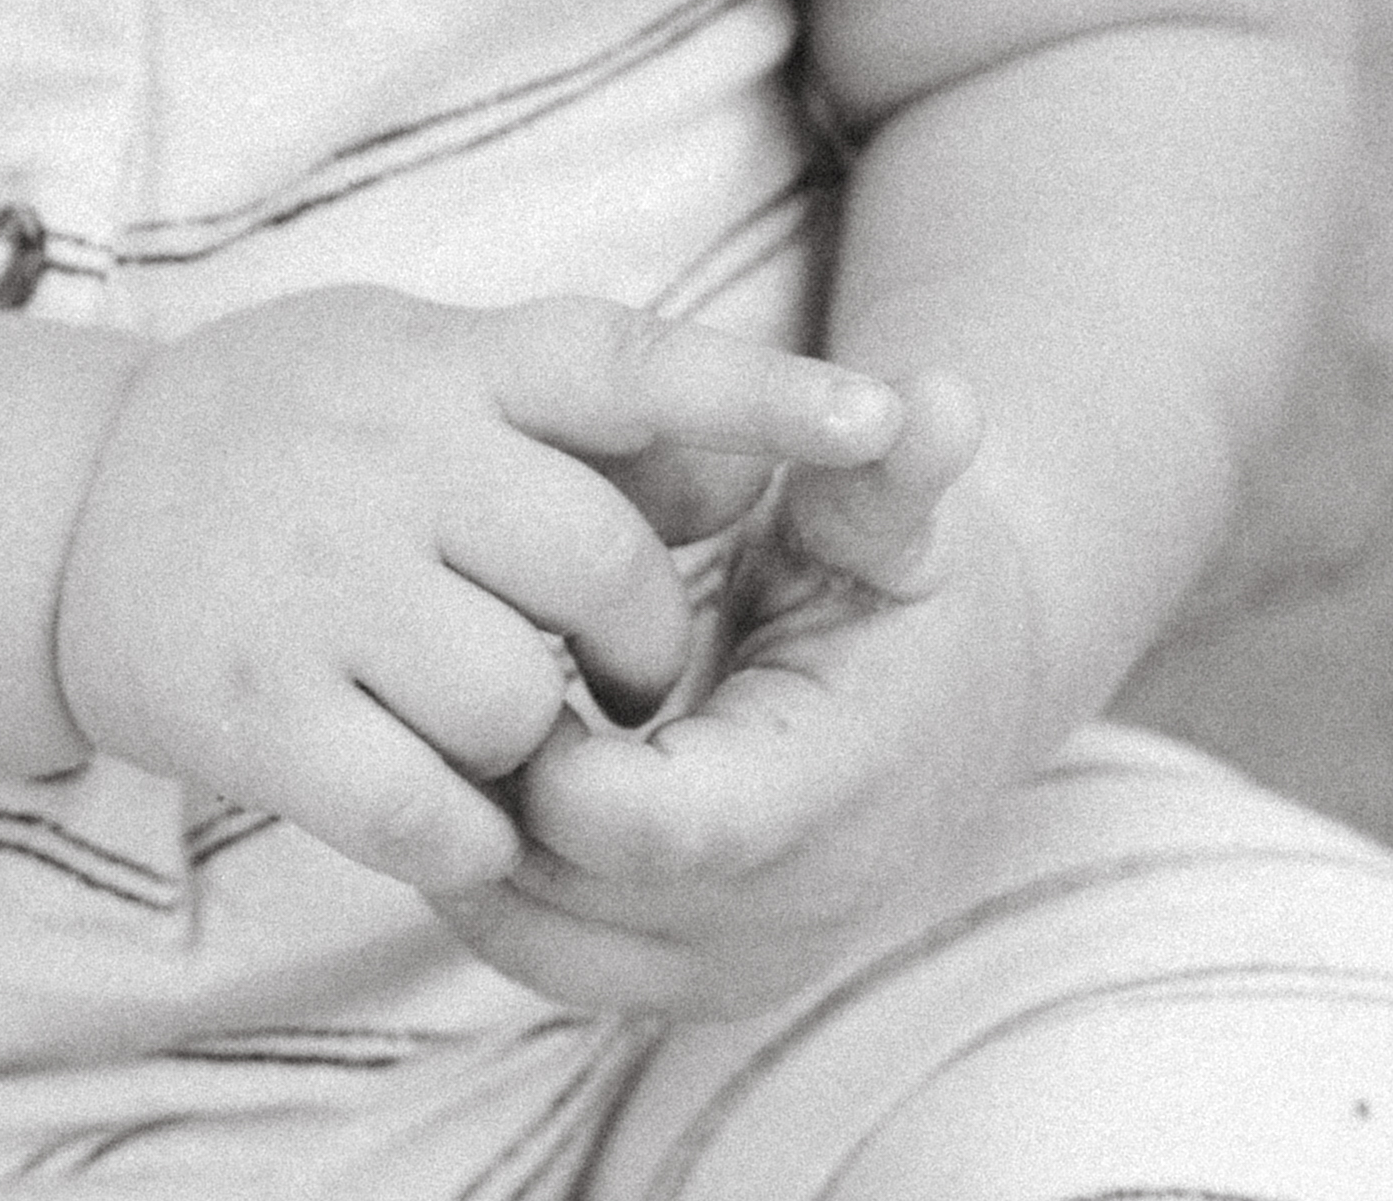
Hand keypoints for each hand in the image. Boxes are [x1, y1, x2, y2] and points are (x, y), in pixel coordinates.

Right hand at [51, 289, 905, 897]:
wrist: (73, 506)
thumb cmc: (299, 426)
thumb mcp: (433, 367)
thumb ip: (582, 408)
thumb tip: (744, 451)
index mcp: (448, 360)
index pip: (636, 362)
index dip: (768, 393)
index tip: (891, 417)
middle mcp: (388, 455)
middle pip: (603, 565)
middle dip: (643, 645)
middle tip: (618, 675)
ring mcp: (316, 582)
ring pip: (519, 700)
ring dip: (543, 745)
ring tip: (507, 728)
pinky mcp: (253, 705)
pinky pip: (420, 806)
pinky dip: (464, 830)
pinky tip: (449, 806)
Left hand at [433, 372, 1051, 1017]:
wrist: (956, 701)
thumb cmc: (907, 585)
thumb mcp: (897, 516)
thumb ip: (893, 467)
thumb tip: (940, 400)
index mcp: (836, 789)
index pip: (658, 823)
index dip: (555, 747)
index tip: (504, 644)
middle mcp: (793, 908)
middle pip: (578, 891)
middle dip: (491, 786)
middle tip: (435, 674)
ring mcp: (743, 967)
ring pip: (546, 945)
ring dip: (479, 838)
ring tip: (447, 718)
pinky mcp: (697, 991)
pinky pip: (552, 966)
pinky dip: (496, 884)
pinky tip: (480, 777)